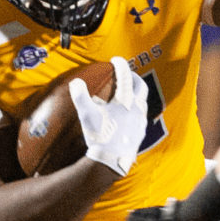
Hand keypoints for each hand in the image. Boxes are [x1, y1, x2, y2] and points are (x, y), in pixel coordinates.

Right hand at [69, 57, 147, 175]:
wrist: (112, 160)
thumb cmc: (100, 136)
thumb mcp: (87, 115)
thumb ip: (80, 96)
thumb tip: (75, 82)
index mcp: (125, 101)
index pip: (126, 76)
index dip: (121, 65)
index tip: (115, 60)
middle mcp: (137, 108)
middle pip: (141, 86)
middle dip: (134, 77)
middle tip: (126, 74)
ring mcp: (141, 121)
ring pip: (144, 101)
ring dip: (137, 93)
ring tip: (128, 93)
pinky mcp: (141, 132)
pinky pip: (142, 116)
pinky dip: (137, 109)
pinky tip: (129, 114)